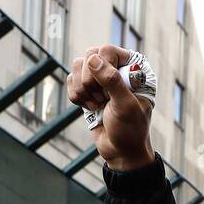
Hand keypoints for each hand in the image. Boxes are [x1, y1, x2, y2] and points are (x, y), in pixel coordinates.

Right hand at [66, 45, 154, 170]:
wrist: (120, 152)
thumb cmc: (130, 130)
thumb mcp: (125, 107)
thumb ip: (112, 81)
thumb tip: (92, 59)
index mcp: (132, 68)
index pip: (107, 51)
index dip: (102, 69)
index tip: (107, 92)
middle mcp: (116, 68)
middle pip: (89, 55)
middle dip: (90, 81)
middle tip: (102, 100)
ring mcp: (100, 77)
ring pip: (77, 66)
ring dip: (83, 89)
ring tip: (96, 105)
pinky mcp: (87, 89)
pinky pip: (71, 80)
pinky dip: (76, 96)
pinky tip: (90, 108)